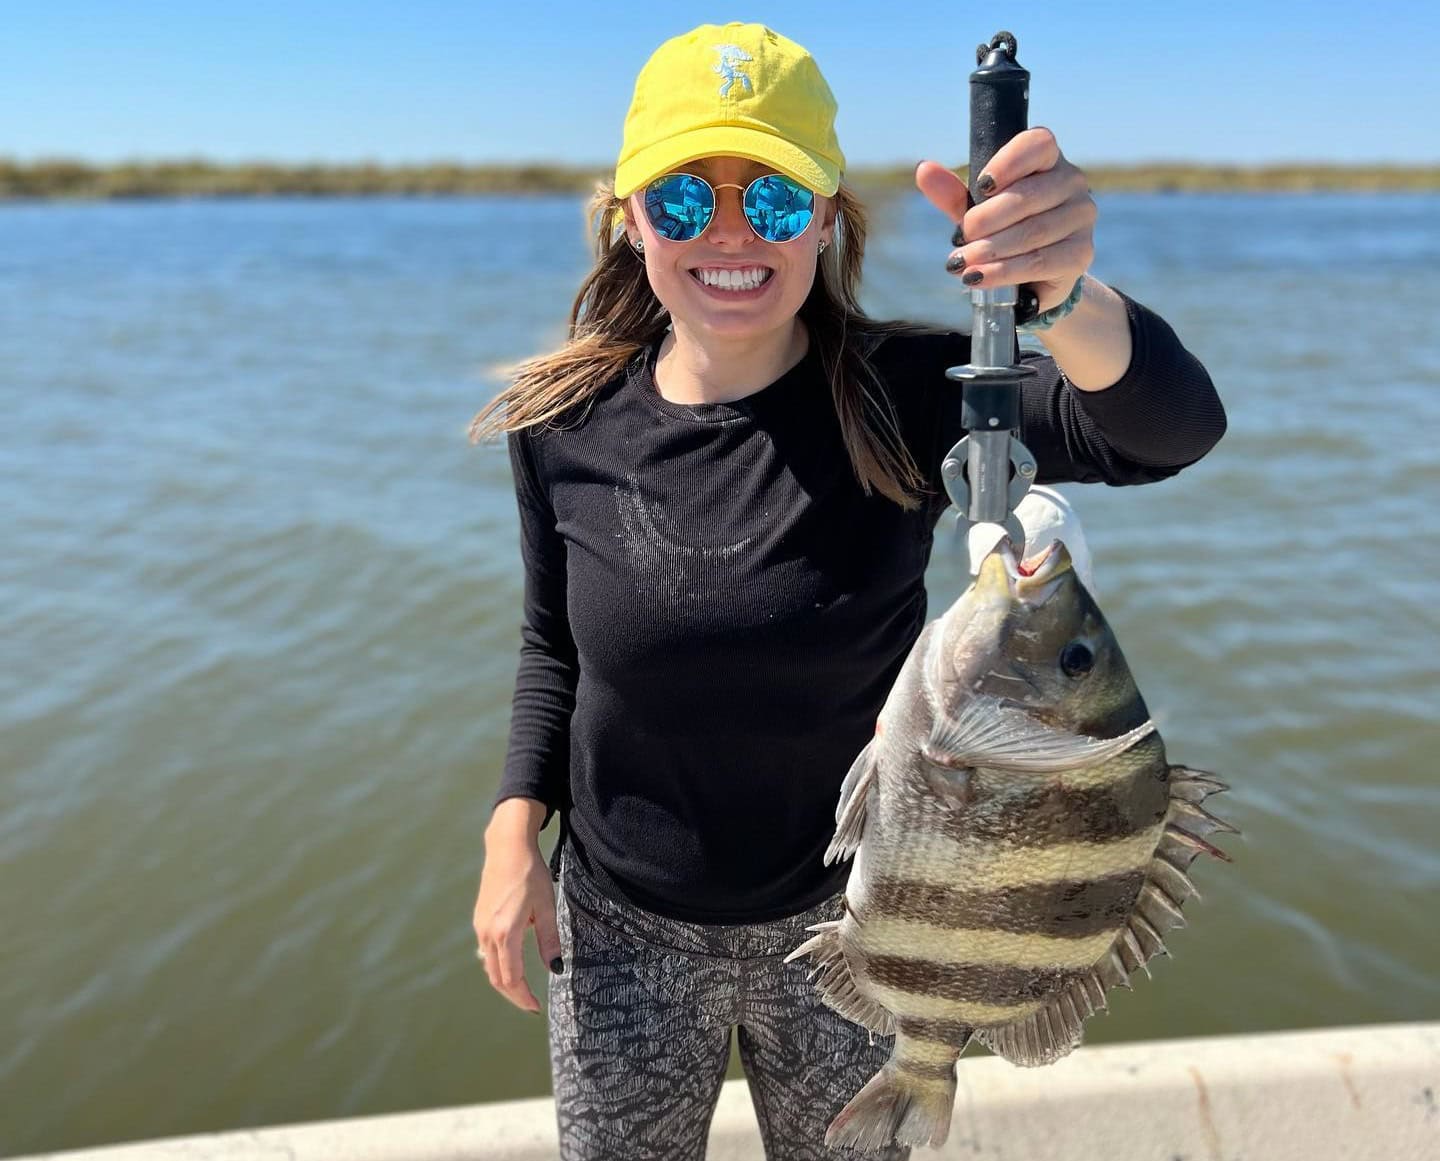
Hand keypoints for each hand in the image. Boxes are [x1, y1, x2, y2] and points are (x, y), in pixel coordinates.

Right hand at [474, 809, 561, 1013]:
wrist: (506, 847)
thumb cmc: (530, 873)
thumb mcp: (546, 906)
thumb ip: (549, 939)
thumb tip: (556, 969)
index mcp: (505, 933)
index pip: (512, 978)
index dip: (523, 997)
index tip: (536, 1007)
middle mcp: (488, 933)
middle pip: (497, 977)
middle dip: (514, 995)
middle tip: (530, 1005)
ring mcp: (480, 926)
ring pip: (489, 965)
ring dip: (505, 981)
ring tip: (523, 989)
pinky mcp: (479, 919)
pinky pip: (487, 951)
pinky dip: (499, 964)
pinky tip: (512, 963)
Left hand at [915, 127, 1095, 312]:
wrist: (1031, 278)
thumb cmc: (1003, 231)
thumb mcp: (976, 211)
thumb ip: (953, 193)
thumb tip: (924, 170)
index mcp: (1048, 160)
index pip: (1038, 144)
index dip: (1008, 162)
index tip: (981, 186)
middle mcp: (1072, 183)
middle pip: (1027, 196)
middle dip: (986, 220)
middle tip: (960, 239)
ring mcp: (1081, 218)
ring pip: (1031, 232)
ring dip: (990, 250)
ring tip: (960, 264)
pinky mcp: (1081, 253)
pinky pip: (1039, 261)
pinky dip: (1003, 271)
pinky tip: (978, 278)